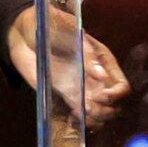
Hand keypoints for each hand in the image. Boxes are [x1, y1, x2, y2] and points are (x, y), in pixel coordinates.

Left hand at [7, 5, 130, 128]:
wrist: (26, 32)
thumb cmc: (53, 25)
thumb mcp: (72, 36)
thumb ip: (87, 56)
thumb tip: (101, 75)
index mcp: (103, 61)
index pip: (121, 86)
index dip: (115, 95)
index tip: (101, 96)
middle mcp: (96, 78)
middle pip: (114, 105)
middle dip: (105, 111)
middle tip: (89, 107)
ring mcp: (81, 88)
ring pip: (99, 114)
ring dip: (93, 119)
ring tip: (80, 113)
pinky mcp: (64, 95)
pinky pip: (79, 114)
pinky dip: (80, 121)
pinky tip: (73, 116)